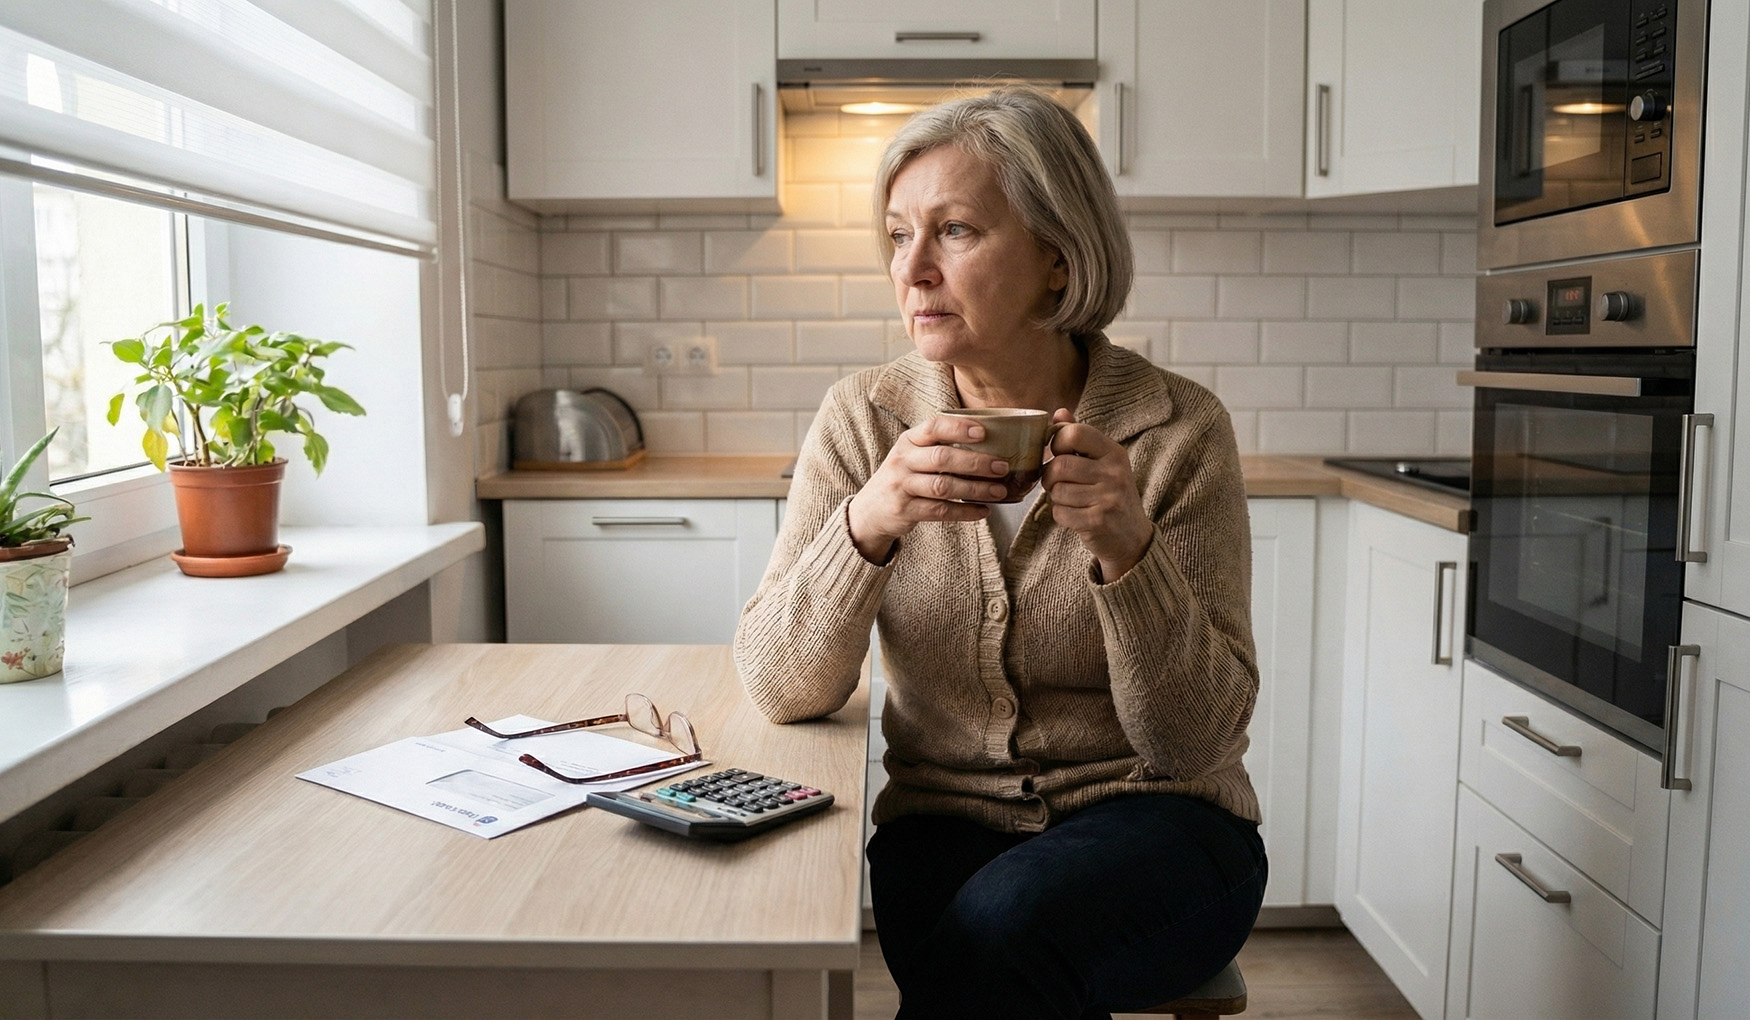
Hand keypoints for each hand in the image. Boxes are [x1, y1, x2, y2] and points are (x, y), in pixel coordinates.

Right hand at [847, 415, 1009, 562]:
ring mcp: (902, 486)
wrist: (870, 511)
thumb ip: (939, 446)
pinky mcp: (905, 510)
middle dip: (975, 462)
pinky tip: (983, 511)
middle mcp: (902, 461)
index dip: (959, 428)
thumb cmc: (902, 477)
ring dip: (975, 489)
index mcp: (908, 441)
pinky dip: (965, 512)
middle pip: (942, 458)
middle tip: (1001, 467)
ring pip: (943, 486)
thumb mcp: (911, 455)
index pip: (933, 427)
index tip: (984, 433)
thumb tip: (990, 442)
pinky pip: (941, 511)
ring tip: (999, 491)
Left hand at [1042, 408, 1153, 581]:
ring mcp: (1108, 496)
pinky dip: (1061, 516)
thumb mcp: (1102, 463)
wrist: (1131, 537)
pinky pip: (1060, 513)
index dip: (1057, 443)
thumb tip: (1059, 412)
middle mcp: (1114, 472)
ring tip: (1072, 501)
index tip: (1058, 454)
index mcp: (1114, 452)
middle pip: (1059, 465)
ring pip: (1057, 491)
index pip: (1075, 433)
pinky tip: (1076, 516)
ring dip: (1056, 499)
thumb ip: (1080, 438)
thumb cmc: (1110, 495)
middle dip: (1050, 477)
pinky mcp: (1098, 520)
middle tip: (1057, 484)